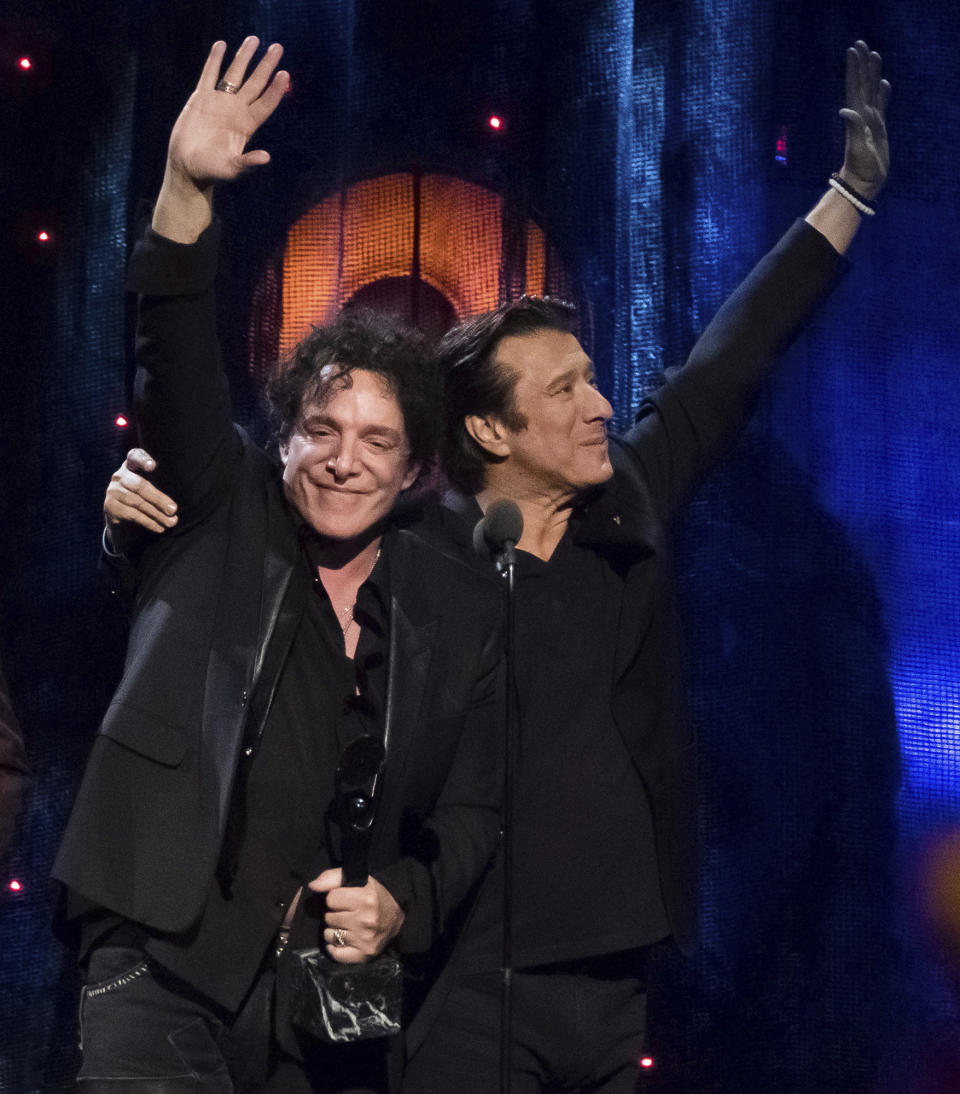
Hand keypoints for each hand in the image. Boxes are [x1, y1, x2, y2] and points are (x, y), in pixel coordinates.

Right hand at [104, 449, 178, 534]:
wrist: (124, 515)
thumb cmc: (146, 496)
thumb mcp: (152, 487)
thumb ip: (161, 487)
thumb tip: (173, 510)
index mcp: (131, 465)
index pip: (135, 456)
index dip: (143, 460)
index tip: (153, 466)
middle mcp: (119, 475)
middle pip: (140, 485)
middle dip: (159, 499)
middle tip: (173, 510)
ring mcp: (112, 491)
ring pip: (137, 502)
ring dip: (157, 514)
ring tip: (171, 522)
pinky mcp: (110, 506)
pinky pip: (132, 515)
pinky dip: (149, 522)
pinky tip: (160, 528)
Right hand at [166, 37, 288, 191]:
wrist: (188, 167)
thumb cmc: (212, 171)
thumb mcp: (232, 169)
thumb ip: (248, 163)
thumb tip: (266, 158)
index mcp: (247, 125)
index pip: (266, 103)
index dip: (275, 89)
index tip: (284, 74)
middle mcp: (237, 110)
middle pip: (255, 83)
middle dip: (266, 66)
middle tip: (278, 47)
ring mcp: (220, 102)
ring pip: (234, 74)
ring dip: (244, 57)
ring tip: (254, 39)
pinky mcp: (201, 99)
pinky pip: (209, 75)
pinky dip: (215, 60)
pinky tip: (221, 45)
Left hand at [309, 868, 404, 964]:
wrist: (398, 916)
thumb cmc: (375, 894)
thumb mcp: (359, 879)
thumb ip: (333, 877)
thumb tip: (312, 886)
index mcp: (365, 899)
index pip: (330, 899)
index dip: (335, 897)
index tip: (344, 898)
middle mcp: (366, 920)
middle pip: (329, 918)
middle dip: (334, 913)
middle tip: (346, 912)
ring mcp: (365, 939)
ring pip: (329, 935)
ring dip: (333, 930)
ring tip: (345, 925)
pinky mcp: (364, 954)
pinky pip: (336, 954)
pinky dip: (334, 947)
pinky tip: (342, 939)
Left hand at [838, 40, 889, 200]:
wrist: (863, 182)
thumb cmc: (862, 168)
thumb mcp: (858, 148)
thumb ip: (854, 128)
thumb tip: (845, 110)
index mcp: (858, 117)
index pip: (855, 87)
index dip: (854, 69)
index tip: (853, 50)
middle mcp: (863, 115)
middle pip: (862, 84)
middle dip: (861, 64)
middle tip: (860, 44)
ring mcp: (870, 121)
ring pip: (871, 91)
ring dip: (871, 73)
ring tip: (872, 55)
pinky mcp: (878, 128)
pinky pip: (880, 105)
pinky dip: (882, 93)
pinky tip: (882, 84)